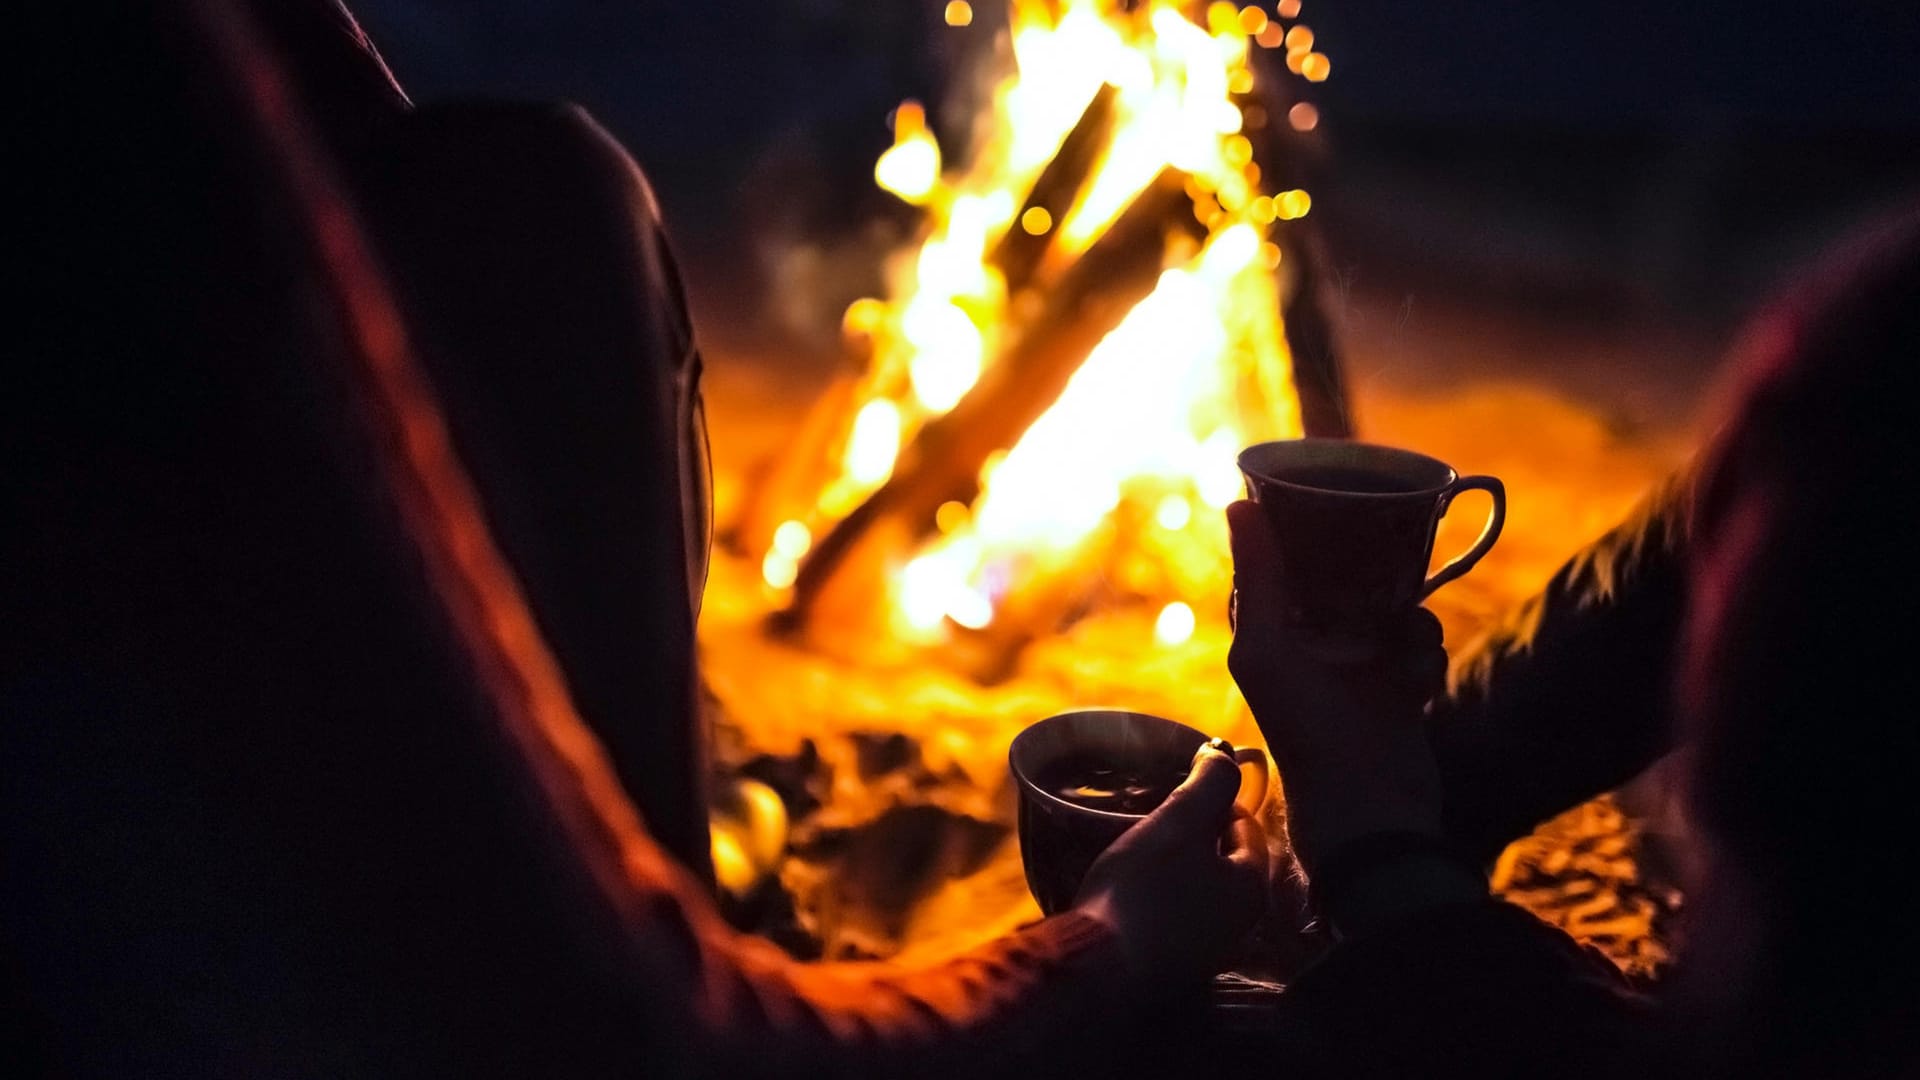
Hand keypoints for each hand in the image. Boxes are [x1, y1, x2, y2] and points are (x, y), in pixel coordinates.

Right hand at [1073, 745, 1268, 986]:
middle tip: (1157, 814)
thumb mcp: (1177, 824)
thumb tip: (1226, 752)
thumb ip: (1208, 785)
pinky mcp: (1169, 964)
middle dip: (1193, 832)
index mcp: (1251, 888)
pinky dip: (1156, 894)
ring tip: (1138, 844)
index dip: (1214, 798)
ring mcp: (1204, 950)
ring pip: (1195, 888)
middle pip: (1221, 859)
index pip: (1245, 827)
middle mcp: (1238, 924)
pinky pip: (1171, 914)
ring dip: (1173, 864)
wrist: (1096, 970)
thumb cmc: (1143, 890)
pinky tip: (1128, 886)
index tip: (1178, 787)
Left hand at [1225, 501, 1447, 876]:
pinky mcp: (1399, 682)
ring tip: (1403, 655)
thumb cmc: (1306, 732)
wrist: (1371, 808)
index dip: (1304, 529)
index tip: (1335, 498)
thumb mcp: (1267, 650)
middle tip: (1388, 578)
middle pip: (1344, 574)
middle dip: (1372, 574)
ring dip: (1407, 621)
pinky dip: (1425, 655)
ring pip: (1391, 603)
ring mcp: (1356, 662)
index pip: (1283, 559)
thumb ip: (1257, 579)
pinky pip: (1421, 639)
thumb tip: (1236, 503)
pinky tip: (1418, 686)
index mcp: (1269, 629)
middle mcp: (1309, 640)